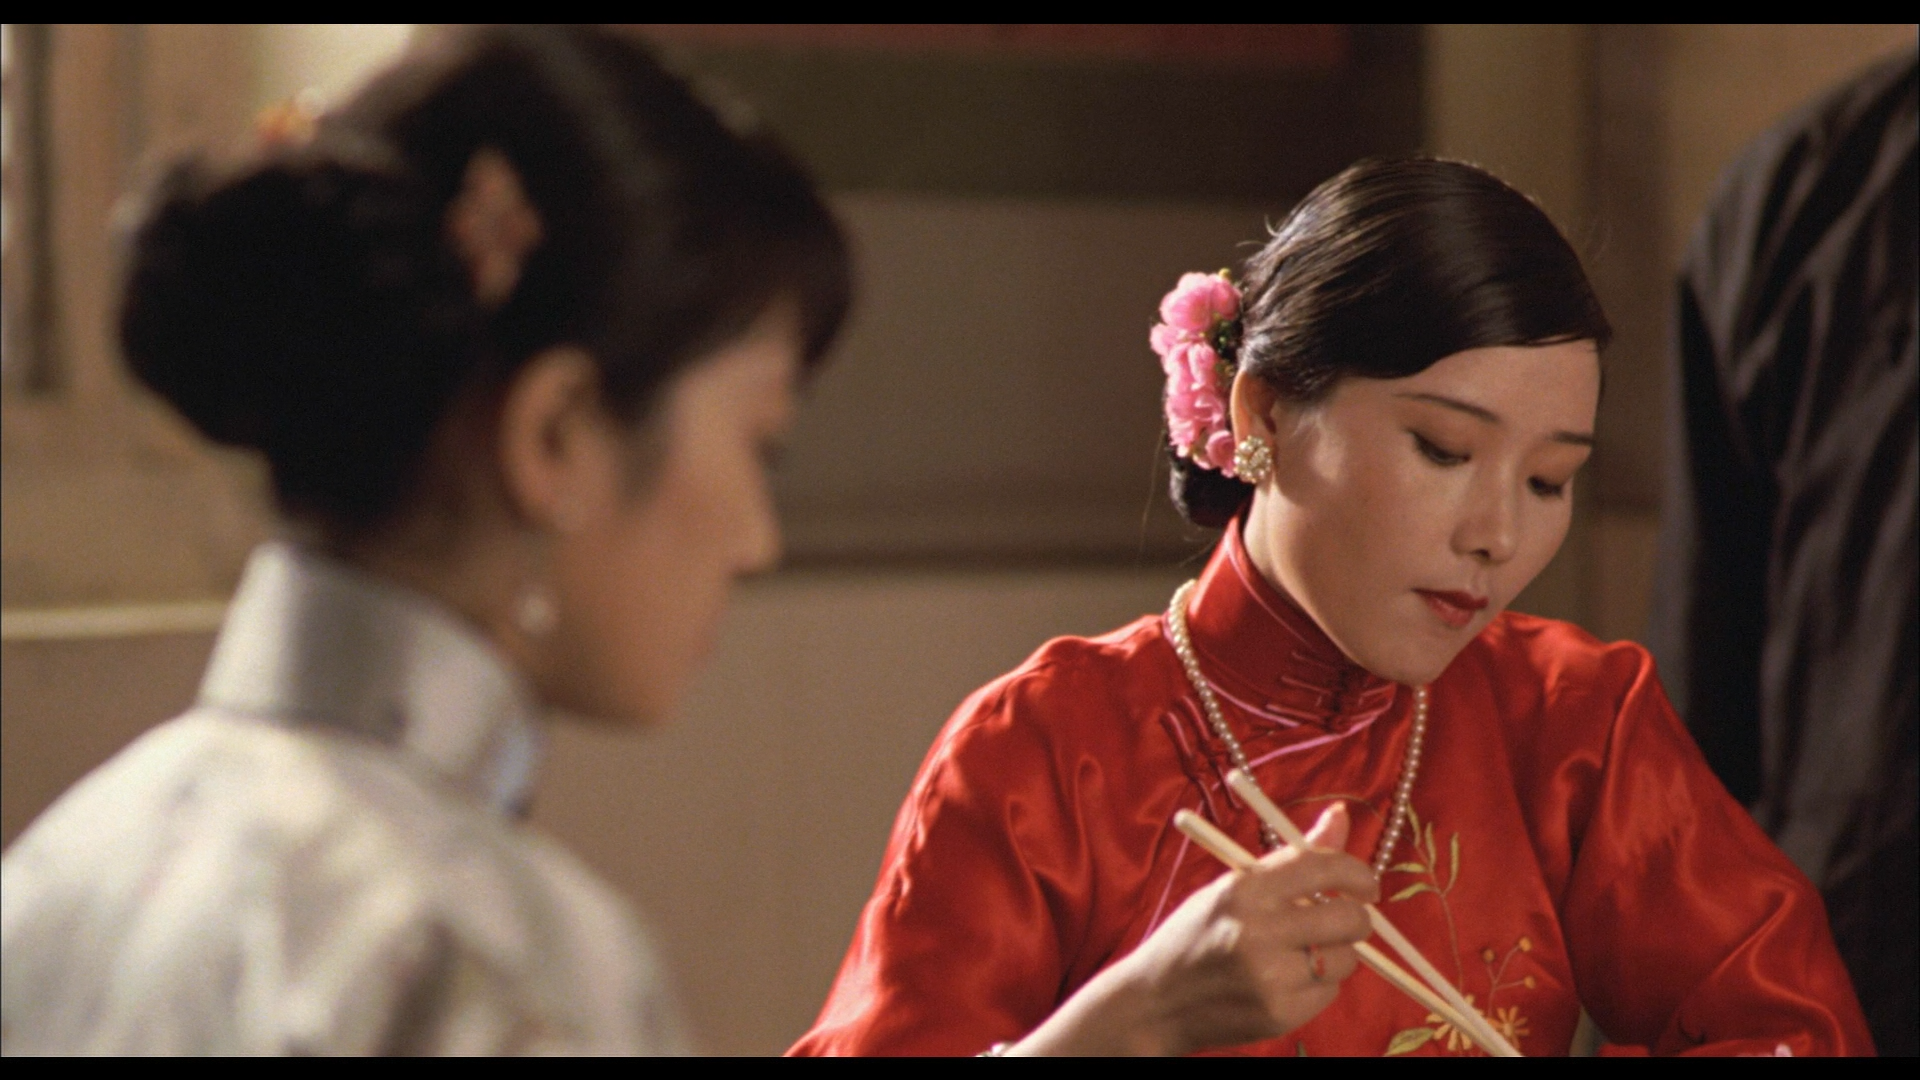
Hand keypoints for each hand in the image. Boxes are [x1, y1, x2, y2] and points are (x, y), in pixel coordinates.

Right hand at [1011, 803, 1375, 1055]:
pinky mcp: (1278, 1014)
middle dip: (1355, 918)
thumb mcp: (1234, 885)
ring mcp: (1270, 976)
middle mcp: (1258, 930)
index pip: (1323, 867)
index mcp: (1244, 888)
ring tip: (1299, 953)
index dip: (1357, 874)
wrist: (1156, 1001)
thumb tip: (1341, 816)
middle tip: (1342, 919)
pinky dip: (1317, 985)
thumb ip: (1293, 857)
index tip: (1365, 884)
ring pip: (1345, 959)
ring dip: (1335, 954)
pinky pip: (1329, 993)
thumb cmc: (1198, 934)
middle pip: (1350, 919)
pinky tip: (1285, 980)